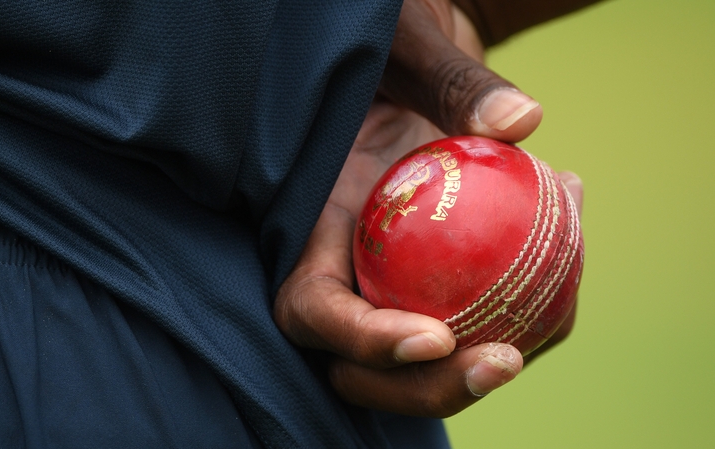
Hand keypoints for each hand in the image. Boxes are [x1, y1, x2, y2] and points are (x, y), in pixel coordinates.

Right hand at [275, 0, 580, 416]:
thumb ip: (452, 85)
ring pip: (420, 363)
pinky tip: (572, 246)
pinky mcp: (428, 283)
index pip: (311, 308)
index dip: (362, 340)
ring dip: (487, 361)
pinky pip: (471, 319)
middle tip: (507, 359)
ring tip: (561, 304)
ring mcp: (384, 285)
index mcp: (314, 229)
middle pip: (360, 369)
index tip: (434, 336)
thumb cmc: (390, 52)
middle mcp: (342, 272)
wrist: (406, 70)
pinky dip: (525, 312)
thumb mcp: (408, 50)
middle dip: (428, 387)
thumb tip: (521, 123)